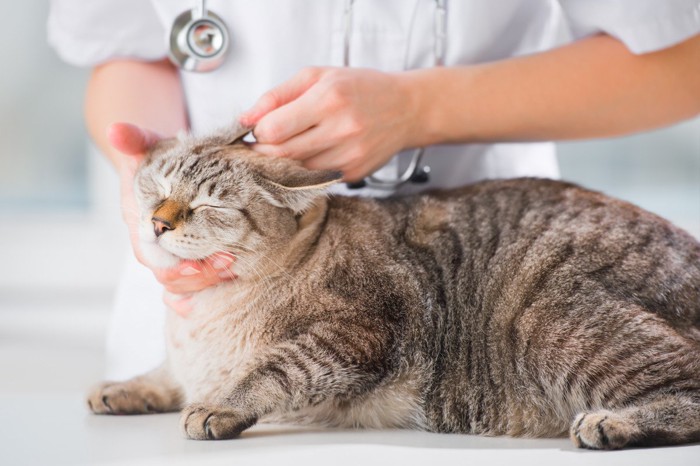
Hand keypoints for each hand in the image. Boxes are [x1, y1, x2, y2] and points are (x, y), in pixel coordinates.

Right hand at [107, 123, 236, 316]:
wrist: (164, 166)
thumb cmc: (157, 157)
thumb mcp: (147, 145)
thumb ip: (134, 139)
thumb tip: (117, 131)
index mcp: (141, 226)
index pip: (154, 259)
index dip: (176, 263)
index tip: (199, 258)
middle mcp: (155, 246)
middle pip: (172, 278)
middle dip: (200, 273)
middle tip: (229, 258)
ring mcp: (172, 254)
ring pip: (185, 285)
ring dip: (210, 279)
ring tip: (234, 262)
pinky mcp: (189, 258)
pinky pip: (194, 287)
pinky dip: (208, 289)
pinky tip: (228, 284)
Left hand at [239, 67, 419, 181]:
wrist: (407, 109)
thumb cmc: (360, 88)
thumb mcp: (317, 76)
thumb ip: (277, 95)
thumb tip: (245, 119)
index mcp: (329, 99)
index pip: (274, 129)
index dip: (258, 132)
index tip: (258, 128)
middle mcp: (341, 129)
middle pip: (281, 155)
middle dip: (263, 152)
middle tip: (260, 145)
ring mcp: (349, 156)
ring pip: (296, 171)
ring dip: (282, 163)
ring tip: (286, 147)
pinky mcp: (353, 174)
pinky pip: (315, 178)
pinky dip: (304, 170)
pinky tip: (312, 154)